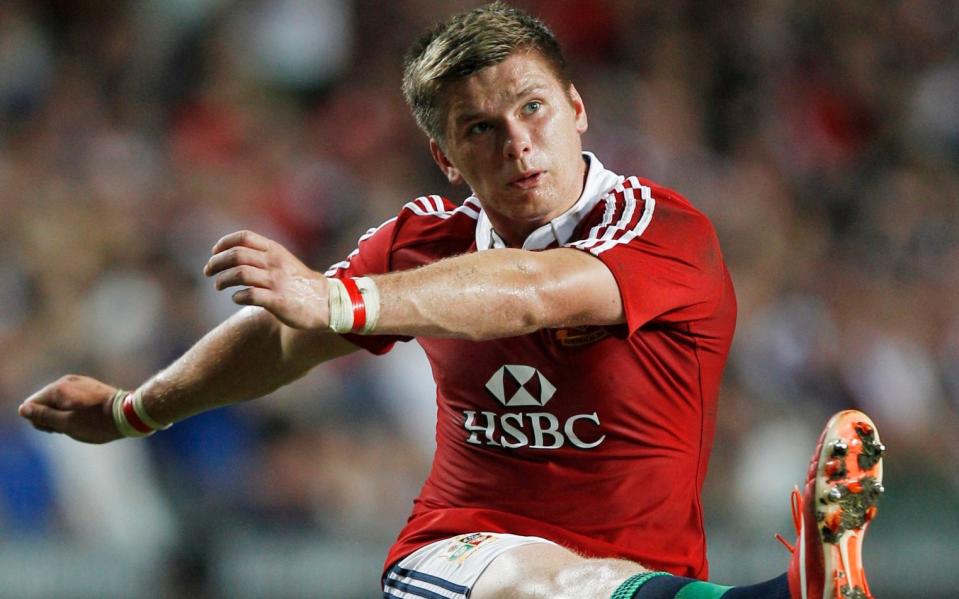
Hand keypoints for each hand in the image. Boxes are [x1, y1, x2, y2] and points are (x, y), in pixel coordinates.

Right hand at [18, 375, 122, 443]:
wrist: (130, 414)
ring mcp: (79, 383)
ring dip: (64, 416)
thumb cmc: (97, 423)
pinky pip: (71, 400)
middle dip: (52, 418)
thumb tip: (23, 409)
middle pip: (45, 402)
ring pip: (59, 403)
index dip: (41, 421)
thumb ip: (43, 416)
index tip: (59, 428)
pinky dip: (74, 411)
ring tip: (82, 422)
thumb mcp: (66, 424)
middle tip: (72, 426)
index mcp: (58, 388)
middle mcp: (67, 381)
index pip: (32, 405)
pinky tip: (87, 418)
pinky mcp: (89, 387)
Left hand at [204, 230, 330, 329]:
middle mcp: (274, 263)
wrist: (327, 302)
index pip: (243, 237)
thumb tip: (235, 257)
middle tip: (208, 271)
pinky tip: (236, 298)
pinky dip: (237, 296)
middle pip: (235, 255)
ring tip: (219, 285)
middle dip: (216, 263)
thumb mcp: (285, 261)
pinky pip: (249, 295)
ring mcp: (276, 281)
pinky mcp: (277, 300)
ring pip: (239, 274)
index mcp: (275, 250)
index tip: (214, 253)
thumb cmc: (301, 284)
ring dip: (223, 280)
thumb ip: (264, 257)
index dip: (224, 243)